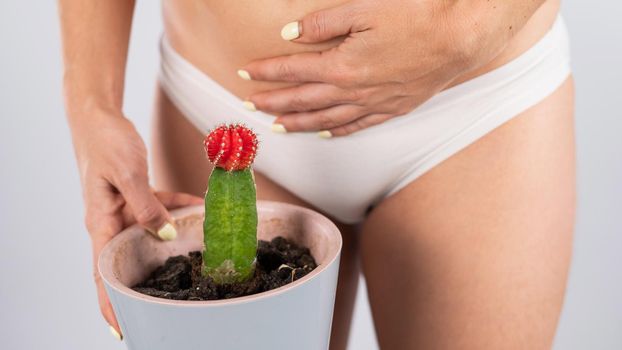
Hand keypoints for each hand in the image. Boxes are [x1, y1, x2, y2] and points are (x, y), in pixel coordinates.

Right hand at [71, 112, 202, 337]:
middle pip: (126, 260)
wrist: (99, 116)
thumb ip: (147, 207)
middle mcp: (110, 221)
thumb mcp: (128, 174)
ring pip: (148, 234)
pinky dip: (177, 208)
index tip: (120, 327)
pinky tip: (199, 207)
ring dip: (170, 240)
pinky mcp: (134, 195)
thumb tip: (165, 235)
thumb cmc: (106, 142)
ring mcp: (122, 209)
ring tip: (194, 254)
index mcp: (100, 222)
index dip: (110, 302)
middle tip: (167, 301)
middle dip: (144, 282)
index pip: (102, 273)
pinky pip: (157, 208)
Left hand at [242, 0, 542, 135]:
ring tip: (276, 127)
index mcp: (341, 65)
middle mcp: (352, 91)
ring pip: (324, 120)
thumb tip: (290, 34)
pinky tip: (323, 133)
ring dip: (297, 124)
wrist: (459, 38)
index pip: (292, 71)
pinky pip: (356, 126)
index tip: (244, 73)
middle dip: (272, 103)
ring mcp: (373, 104)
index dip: (265, 72)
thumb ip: (323, 23)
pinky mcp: (391, 109)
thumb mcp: (363, 9)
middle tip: (249, 107)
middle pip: (302, 101)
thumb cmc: (414, 17)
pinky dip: (335, 131)